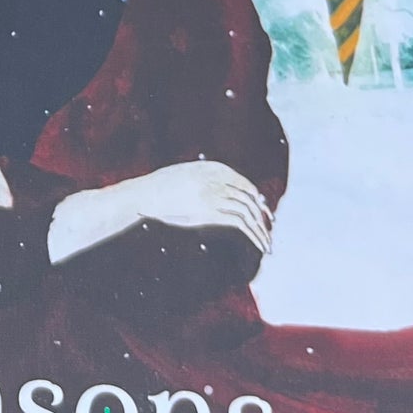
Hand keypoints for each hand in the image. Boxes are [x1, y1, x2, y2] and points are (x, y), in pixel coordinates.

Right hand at [127, 160, 272, 253]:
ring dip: (262, 230)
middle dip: (262, 214)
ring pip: (248, 212)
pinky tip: (259, 245)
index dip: (256, 198)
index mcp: (211, 167)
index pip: (244, 183)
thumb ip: (203, 178)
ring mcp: (212, 194)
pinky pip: (241, 224)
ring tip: (267, 244)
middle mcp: (215, 179)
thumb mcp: (184, 176)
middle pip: (249, 198)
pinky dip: (255, 235)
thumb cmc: (160, 188)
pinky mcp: (209, 212)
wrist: (144, 194)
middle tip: (269, 227)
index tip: (262, 210)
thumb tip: (216, 188)